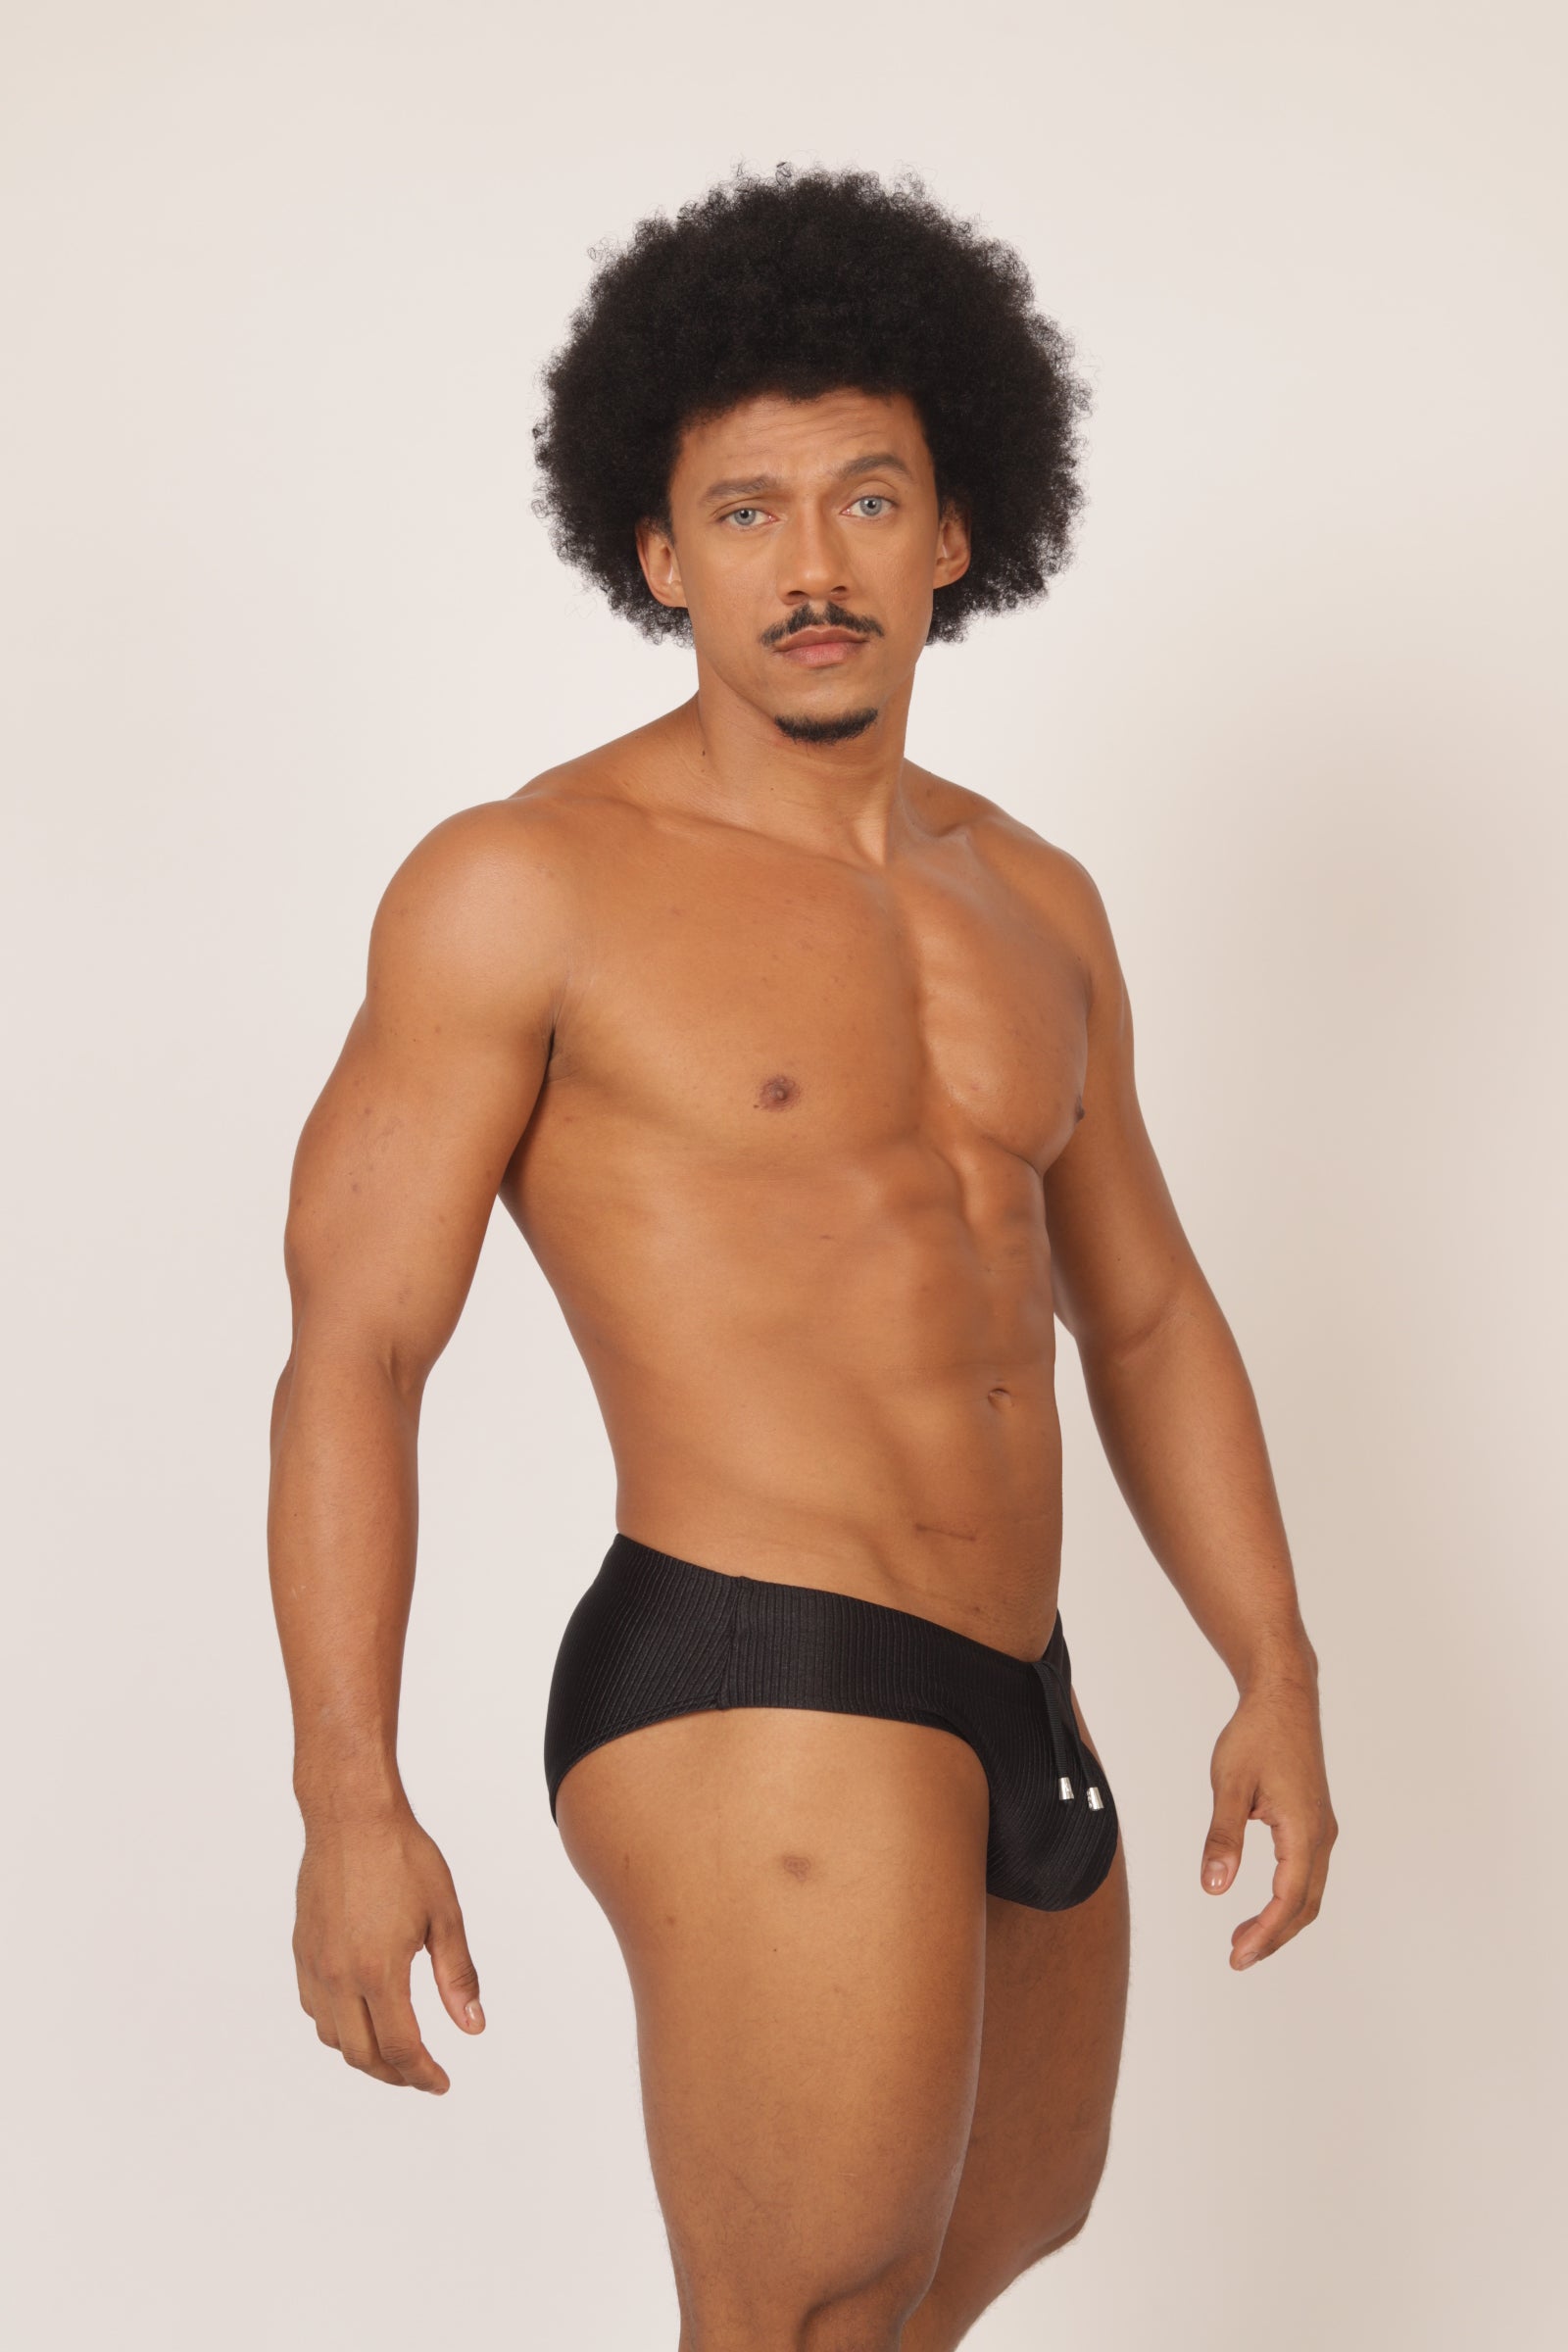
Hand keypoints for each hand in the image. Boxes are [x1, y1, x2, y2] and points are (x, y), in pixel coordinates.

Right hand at [293, 1805, 484, 2090]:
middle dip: (394, 2074)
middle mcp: (338, 1976)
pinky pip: (313, 2007)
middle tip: (421, 2075)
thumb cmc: (403, 1857)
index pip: (400, 2048)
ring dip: (363, 2053)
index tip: (441, 2083)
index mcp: (378, 1972)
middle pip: (361, 2054)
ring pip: (331, 2036)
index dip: (422, 2075)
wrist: (351, 1816)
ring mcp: (314, 1964)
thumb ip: (457, 1977)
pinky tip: (360, 2014)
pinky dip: (337, 2025)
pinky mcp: (301, 1949)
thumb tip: (472, 2027)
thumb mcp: (445, 1916)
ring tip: (394, 2050)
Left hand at [1201, 1672, 1337, 1969]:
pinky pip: (1307, 1872)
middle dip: (1274, 1937)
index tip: (1238, 1956)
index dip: (1265, 1933)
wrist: (1284, 1697)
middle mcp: (1320, 1834)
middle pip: (1305, 1904)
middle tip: (1238, 1959)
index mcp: (1303, 1829)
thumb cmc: (1256, 1735)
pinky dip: (1288, 1897)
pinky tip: (1263, 1905)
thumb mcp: (1229, 1784)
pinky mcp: (1314, 1820)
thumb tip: (1212, 1888)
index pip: (1289, 1899)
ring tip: (1244, 1939)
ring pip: (1309, 1891)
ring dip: (1282, 1920)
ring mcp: (1321, 1827)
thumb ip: (1222, 1837)